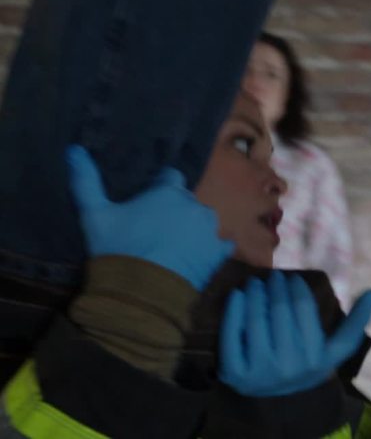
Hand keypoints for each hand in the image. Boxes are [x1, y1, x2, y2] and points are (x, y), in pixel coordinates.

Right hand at [66, 145, 233, 289]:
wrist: (140, 294)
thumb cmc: (117, 249)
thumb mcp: (94, 215)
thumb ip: (86, 181)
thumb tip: (74, 150)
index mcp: (169, 192)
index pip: (170, 178)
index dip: (159, 188)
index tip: (147, 201)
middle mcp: (195, 206)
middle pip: (187, 201)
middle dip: (175, 210)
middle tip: (157, 228)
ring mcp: (210, 230)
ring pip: (203, 221)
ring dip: (194, 227)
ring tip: (175, 245)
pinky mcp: (217, 253)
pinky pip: (221, 244)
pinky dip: (213, 248)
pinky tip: (200, 255)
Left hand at [219, 271, 370, 396]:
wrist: (281, 400)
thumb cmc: (310, 363)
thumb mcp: (336, 349)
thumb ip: (356, 324)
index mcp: (315, 357)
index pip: (302, 308)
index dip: (296, 288)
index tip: (293, 279)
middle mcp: (289, 365)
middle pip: (278, 311)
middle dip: (275, 287)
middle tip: (272, 277)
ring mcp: (259, 371)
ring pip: (255, 320)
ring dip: (254, 294)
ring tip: (256, 283)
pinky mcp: (234, 373)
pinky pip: (232, 335)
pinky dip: (233, 311)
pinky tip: (238, 295)